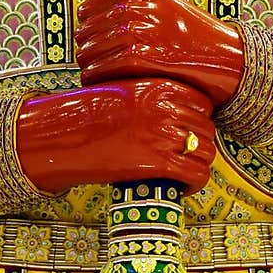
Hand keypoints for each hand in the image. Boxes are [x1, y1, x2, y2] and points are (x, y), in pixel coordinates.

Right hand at [16, 78, 215, 193]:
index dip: (199, 118)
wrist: (66, 135)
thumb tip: (177, 116)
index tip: (189, 130)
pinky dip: (193, 183)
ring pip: (205, 153)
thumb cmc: (92, 115)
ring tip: (184, 172)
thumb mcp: (126, 93)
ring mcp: (164, 135)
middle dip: (199, 144)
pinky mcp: (159, 164)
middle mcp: (167, 108)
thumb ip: (154, 99)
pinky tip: (182, 186)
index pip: (202, 102)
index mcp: (160, 86)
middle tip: (185, 155)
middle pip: (206, 129)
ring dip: (198, 164)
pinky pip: (196, 175)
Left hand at [76, 0, 244, 107]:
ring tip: (85, 66)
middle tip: (82, 48)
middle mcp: (146, 8)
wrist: (229, 57)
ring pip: (100, 44)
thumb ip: (142, 8)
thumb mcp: (170, 9)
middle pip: (99, 22)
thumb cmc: (197, 37)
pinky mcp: (150, 57)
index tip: (83, 21)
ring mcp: (148, 32)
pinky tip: (93, 79)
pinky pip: (111, 64)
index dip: (90, 11)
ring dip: (87, 57)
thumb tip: (105, 16)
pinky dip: (98, 72)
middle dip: (86, 36)